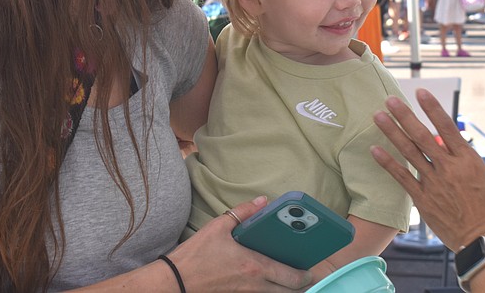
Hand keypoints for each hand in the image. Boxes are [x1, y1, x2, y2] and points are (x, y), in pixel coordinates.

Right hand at [168, 196, 312, 291]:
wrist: (174, 281)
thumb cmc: (196, 255)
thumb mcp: (218, 226)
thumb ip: (244, 212)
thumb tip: (262, 201)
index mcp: (255, 266)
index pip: (291, 277)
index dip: (305, 275)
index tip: (310, 269)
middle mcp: (254, 285)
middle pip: (288, 292)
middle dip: (300, 285)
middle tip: (304, 274)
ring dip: (286, 290)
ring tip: (289, 278)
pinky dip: (269, 292)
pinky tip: (267, 282)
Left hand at [371, 92, 484, 250]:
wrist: (484, 238)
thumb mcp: (482, 176)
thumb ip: (462, 159)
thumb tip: (448, 145)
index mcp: (467, 159)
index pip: (447, 126)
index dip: (432, 108)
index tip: (420, 92)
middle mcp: (449, 167)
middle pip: (422, 136)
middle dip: (404, 116)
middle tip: (390, 100)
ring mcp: (434, 182)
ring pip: (409, 152)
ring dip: (392, 132)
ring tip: (378, 117)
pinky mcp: (423, 199)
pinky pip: (402, 177)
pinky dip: (388, 162)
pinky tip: (375, 150)